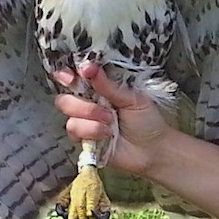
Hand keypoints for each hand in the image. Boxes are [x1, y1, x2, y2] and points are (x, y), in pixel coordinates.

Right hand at [53, 63, 172, 176]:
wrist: (153, 150)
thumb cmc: (147, 121)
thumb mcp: (133, 98)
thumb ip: (110, 85)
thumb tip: (90, 68)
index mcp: (100, 88)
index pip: (76, 77)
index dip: (68, 74)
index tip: (73, 75)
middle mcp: (88, 103)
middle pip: (65, 96)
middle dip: (82, 100)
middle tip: (103, 105)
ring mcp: (84, 121)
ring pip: (68, 112)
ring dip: (90, 115)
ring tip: (110, 121)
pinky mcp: (83, 139)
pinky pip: (74, 130)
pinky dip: (91, 130)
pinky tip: (107, 133)